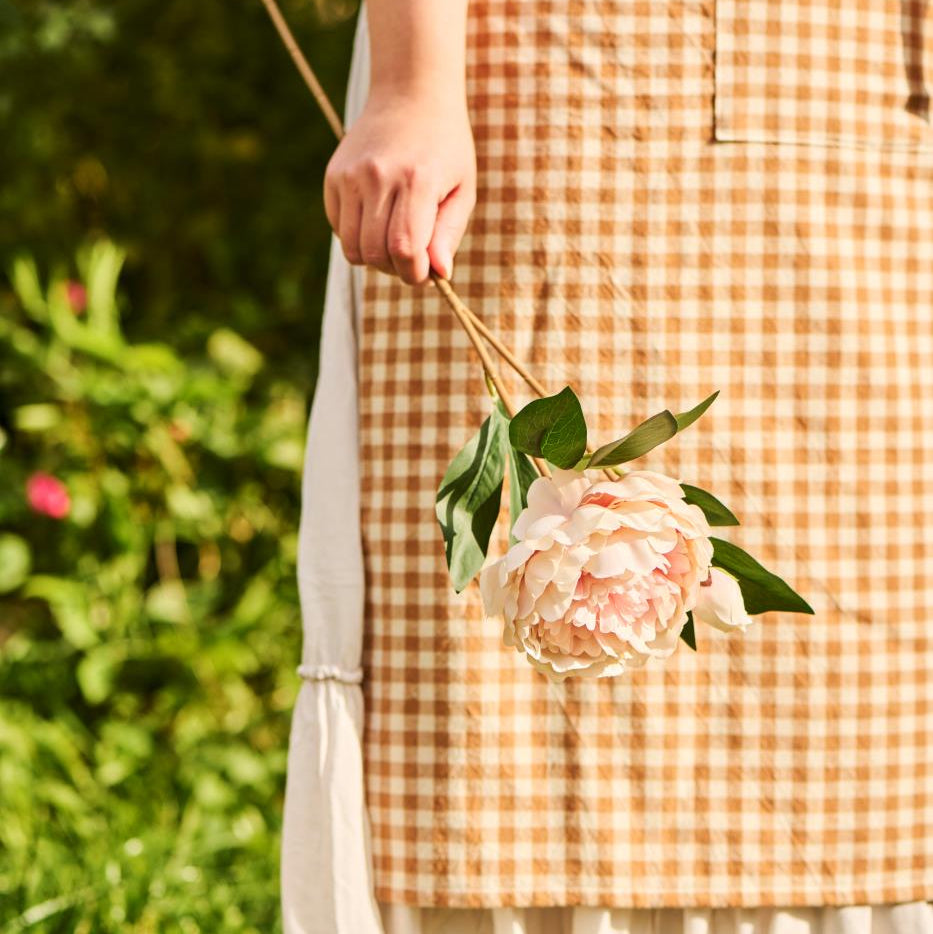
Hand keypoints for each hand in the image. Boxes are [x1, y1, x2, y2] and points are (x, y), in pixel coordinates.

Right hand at [323, 92, 475, 284]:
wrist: (410, 93)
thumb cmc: (445, 148)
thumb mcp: (462, 188)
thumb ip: (449, 233)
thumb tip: (439, 274)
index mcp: (416, 180)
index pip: (404, 249)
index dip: (414, 273)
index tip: (425, 273)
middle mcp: (378, 176)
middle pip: (375, 253)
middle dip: (395, 269)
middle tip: (412, 258)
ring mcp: (350, 175)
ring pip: (352, 248)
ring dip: (374, 257)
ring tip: (394, 242)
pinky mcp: (334, 176)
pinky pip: (339, 229)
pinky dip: (357, 237)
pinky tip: (377, 219)